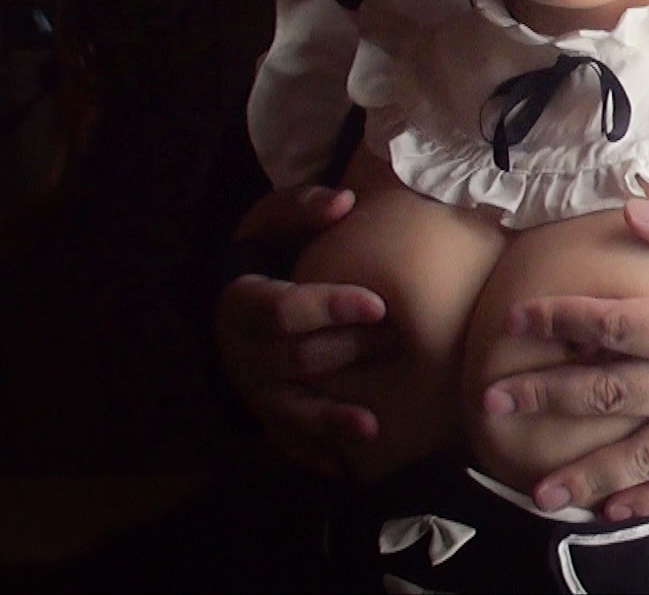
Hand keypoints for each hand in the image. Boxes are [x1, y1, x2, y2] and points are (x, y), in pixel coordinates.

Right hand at [216, 184, 388, 476]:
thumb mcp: (270, 221)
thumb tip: (344, 201)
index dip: (327, 307)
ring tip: (370, 428)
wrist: (227, 299)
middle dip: (349, 353)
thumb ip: (302, 208)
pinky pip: (286, 440)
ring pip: (289, 409)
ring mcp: (253, 388)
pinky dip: (314, 453)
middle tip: (400, 343)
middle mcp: (243, 351)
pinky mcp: (265, 413)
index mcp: (242, 302)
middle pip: (297, 359)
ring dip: (329, 420)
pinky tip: (345, 468)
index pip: (282, 310)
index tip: (378, 304)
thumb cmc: (263, 255)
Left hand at [481, 198, 648, 518]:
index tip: (516, 318)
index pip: (620, 324)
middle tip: (493, 404)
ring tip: (537, 492)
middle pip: (614, 392)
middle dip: (548, 398)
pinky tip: (610, 512)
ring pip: (643, 456)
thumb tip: (633, 215)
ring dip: (588, 474)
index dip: (563, 318)